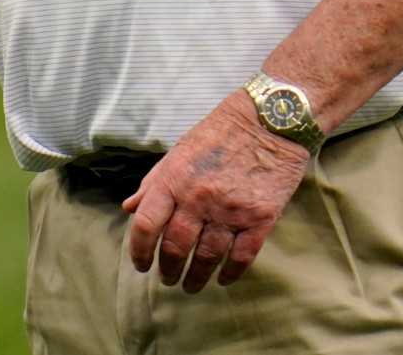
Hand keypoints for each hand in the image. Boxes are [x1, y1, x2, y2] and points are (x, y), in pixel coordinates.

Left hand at [122, 91, 310, 292]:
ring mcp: (231, 210)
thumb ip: (155, 181)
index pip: (147, 225)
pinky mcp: (260, 218)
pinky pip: (242, 256)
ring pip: (207, 257)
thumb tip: (130, 208)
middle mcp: (199, 198)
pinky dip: (230, 273)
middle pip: (176, 247)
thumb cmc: (222, 131)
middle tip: (169, 279)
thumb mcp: (181, 149)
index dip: (140, 251)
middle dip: (169, 270)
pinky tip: (223, 279)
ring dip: (197, 277)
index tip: (142, 265)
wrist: (272, 118)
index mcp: (175, 179)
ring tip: (192, 284)